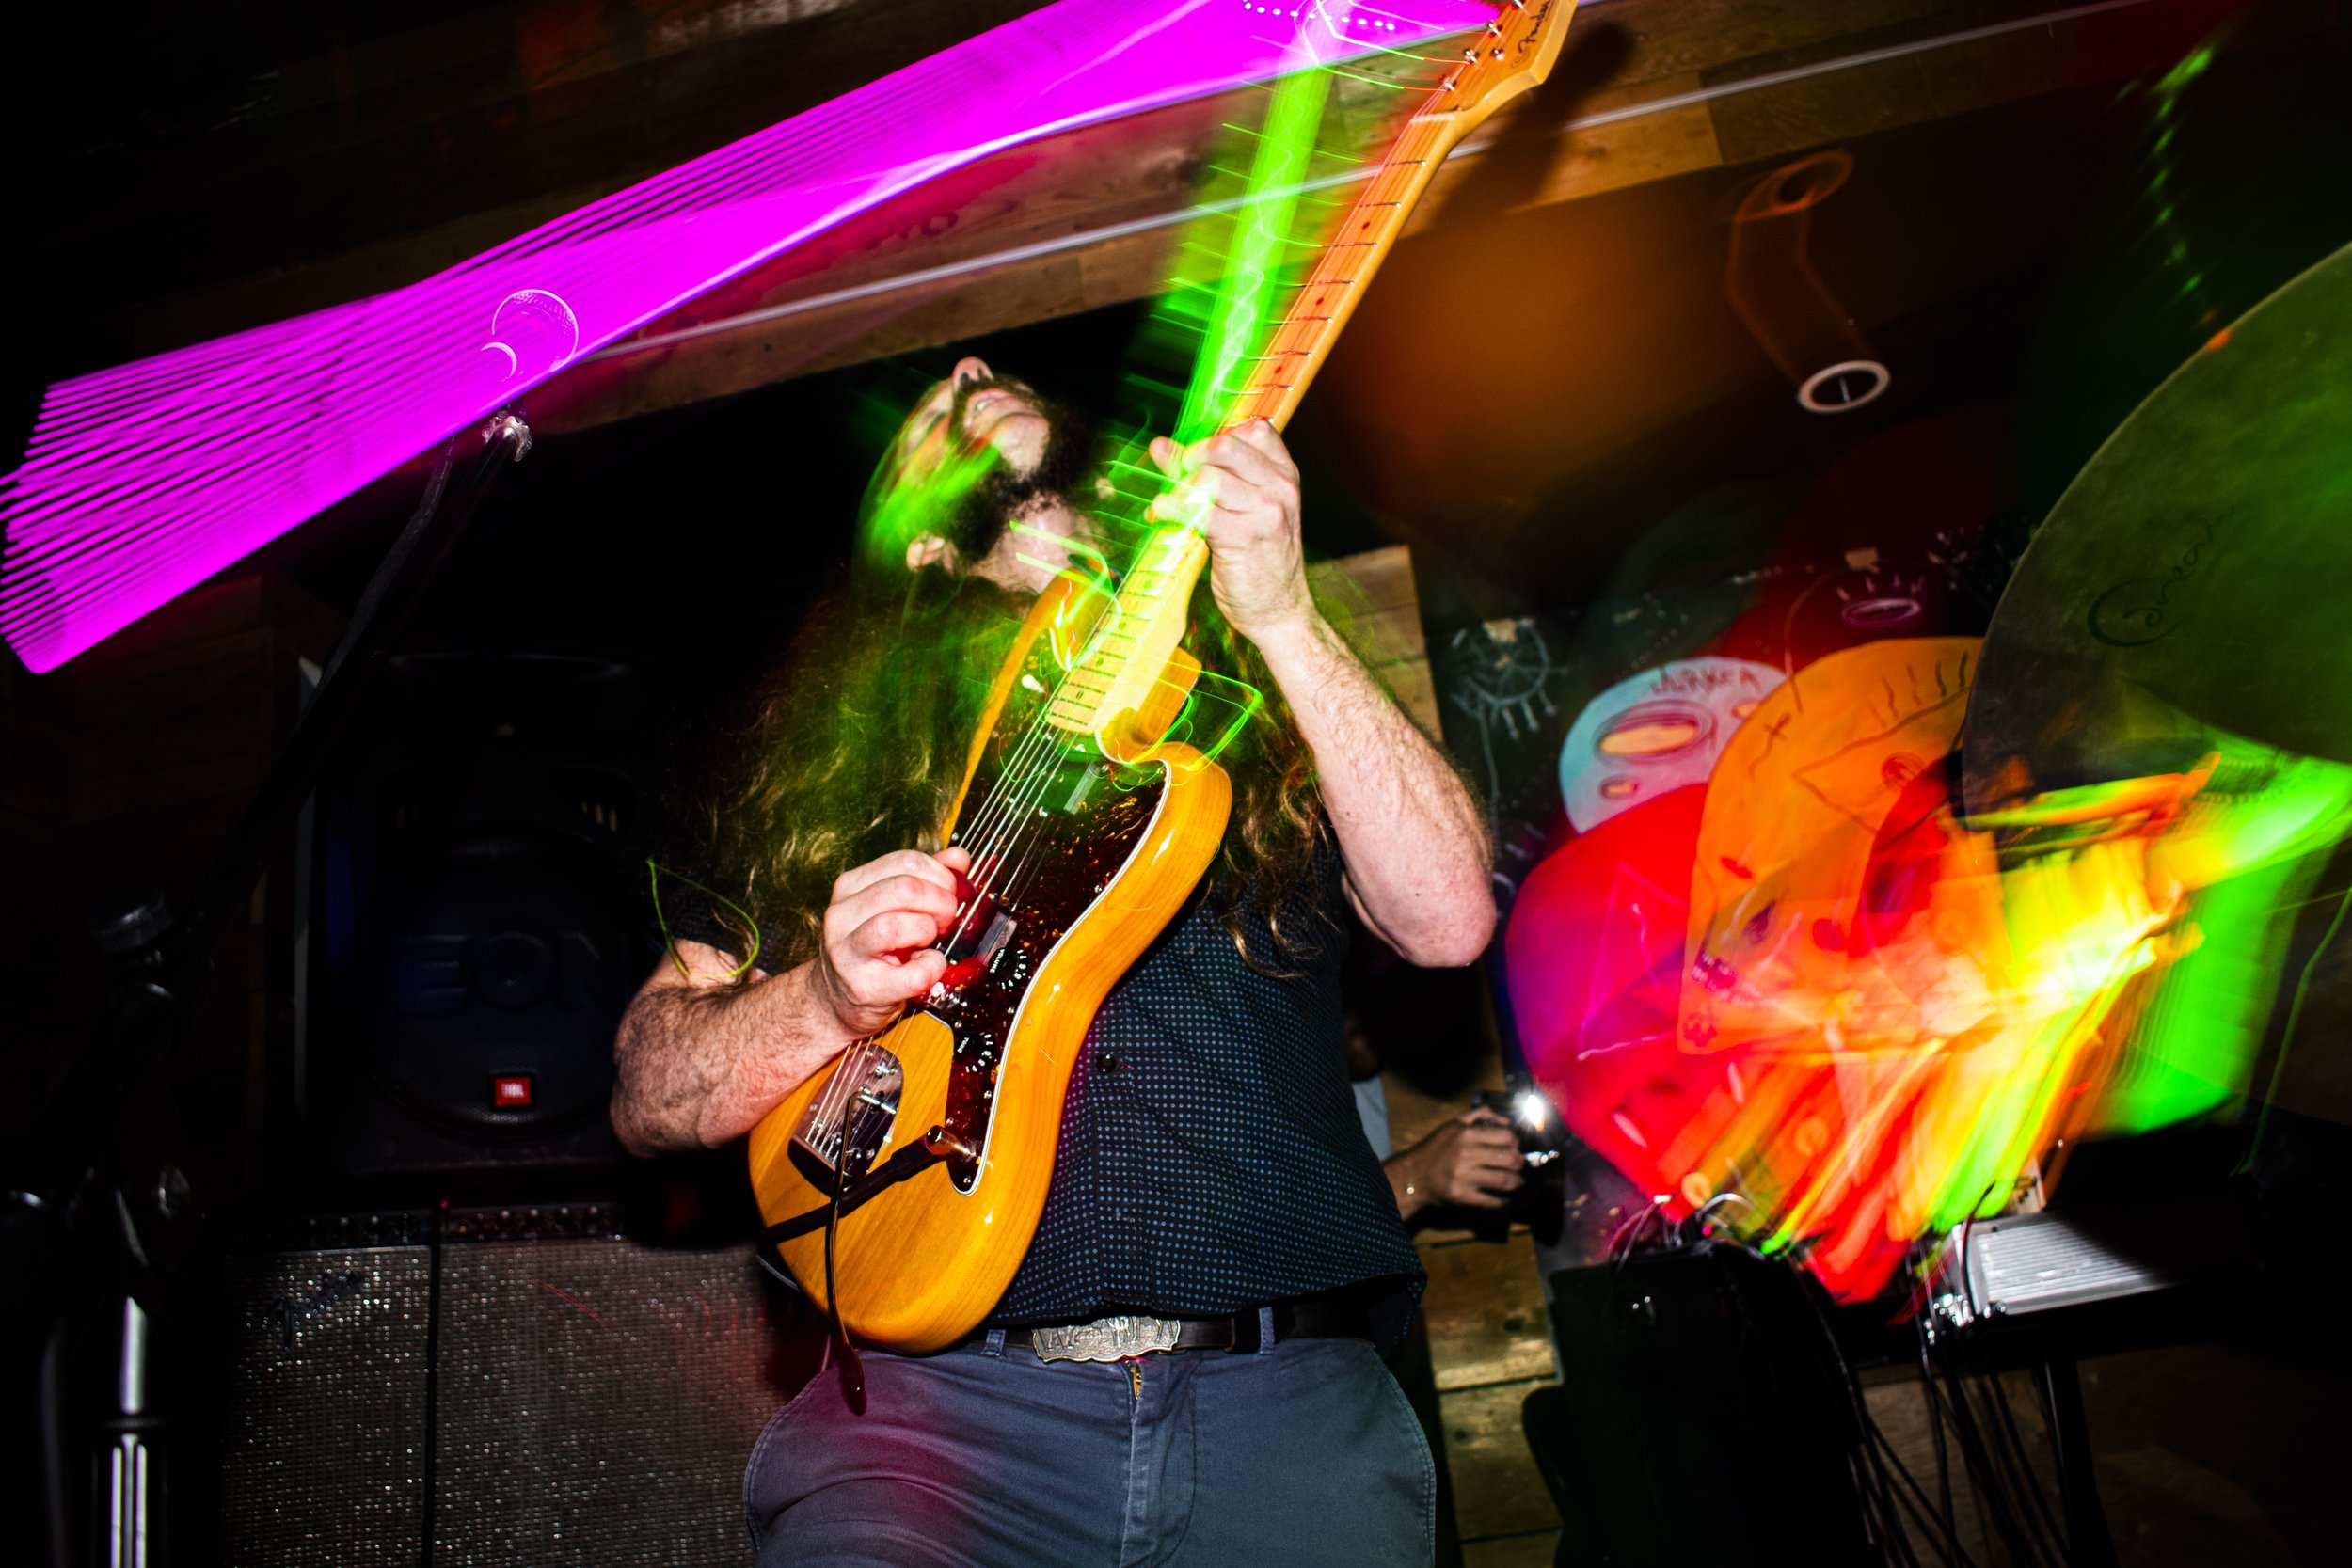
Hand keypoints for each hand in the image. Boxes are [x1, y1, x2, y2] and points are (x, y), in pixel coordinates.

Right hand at [811, 846, 971, 1038]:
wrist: (836, 999)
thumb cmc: (871, 950)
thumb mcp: (892, 907)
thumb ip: (925, 878)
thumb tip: (958, 858)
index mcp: (851, 887)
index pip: (905, 861)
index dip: (940, 875)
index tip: (949, 893)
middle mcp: (842, 915)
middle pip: (905, 889)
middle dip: (940, 902)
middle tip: (946, 920)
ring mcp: (848, 952)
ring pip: (895, 925)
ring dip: (927, 931)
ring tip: (929, 942)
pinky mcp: (864, 987)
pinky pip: (914, 973)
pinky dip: (932, 968)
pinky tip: (928, 966)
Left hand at [1146, 419, 1310, 642]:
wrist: (1280, 610)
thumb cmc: (1262, 560)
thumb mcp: (1257, 510)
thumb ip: (1225, 478)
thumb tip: (1166, 446)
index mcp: (1285, 475)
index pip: (1254, 429)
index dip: (1218, 436)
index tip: (1198, 456)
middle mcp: (1279, 488)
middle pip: (1225, 445)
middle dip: (1192, 456)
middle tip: (1179, 475)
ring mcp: (1264, 512)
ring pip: (1207, 477)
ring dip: (1178, 488)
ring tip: (1167, 504)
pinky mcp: (1243, 537)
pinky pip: (1197, 510)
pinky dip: (1170, 508)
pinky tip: (1159, 512)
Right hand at [1388, 1110, 1524, 1220]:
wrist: (1414, 1175)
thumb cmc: (1436, 1148)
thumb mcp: (1454, 1124)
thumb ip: (1480, 1114)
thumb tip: (1507, 1121)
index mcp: (1466, 1134)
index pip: (1506, 1137)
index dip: (1516, 1143)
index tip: (1514, 1148)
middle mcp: (1466, 1154)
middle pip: (1509, 1159)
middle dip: (1520, 1164)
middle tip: (1519, 1166)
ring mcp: (1464, 1177)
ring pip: (1504, 1180)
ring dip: (1516, 1182)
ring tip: (1517, 1182)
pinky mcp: (1462, 1196)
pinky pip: (1491, 1200)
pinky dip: (1503, 1201)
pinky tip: (1504, 1198)